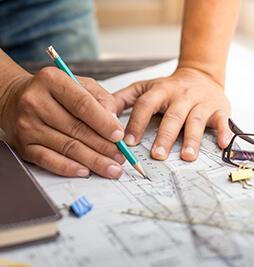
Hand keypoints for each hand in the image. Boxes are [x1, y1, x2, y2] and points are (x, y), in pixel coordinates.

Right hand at [0, 67, 125, 177]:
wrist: (15, 98)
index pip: (82, 104)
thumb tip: (114, 123)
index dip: (104, 123)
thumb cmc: (54, 92)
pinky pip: (49, 160)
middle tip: (120, 157)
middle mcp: (36, 102)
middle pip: (77, 129)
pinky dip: (69, 167)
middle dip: (104, 146)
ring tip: (111, 168)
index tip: (119, 136)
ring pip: (67, 147)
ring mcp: (28, 125)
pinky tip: (85, 171)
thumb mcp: (80, 84)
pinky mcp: (23, 145)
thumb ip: (101, 99)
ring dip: (93, 160)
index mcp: (52, 81)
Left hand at [113, 67, 232, 160]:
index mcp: (162, 90)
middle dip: (165, 136)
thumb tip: (101, 112)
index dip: (137, 123)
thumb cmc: (171, 86)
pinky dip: (224, 133)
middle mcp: (182, 95)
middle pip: (173, 116)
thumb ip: (123, 98)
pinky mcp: (219, 109)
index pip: (146, 105)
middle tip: (158, 155)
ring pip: (196, 121)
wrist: (201, 74)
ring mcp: (202, 102)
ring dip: (192, 139)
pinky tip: (223, 143)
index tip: (128, 141)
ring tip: (187, 156)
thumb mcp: (146, 87)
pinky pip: (222, 121)